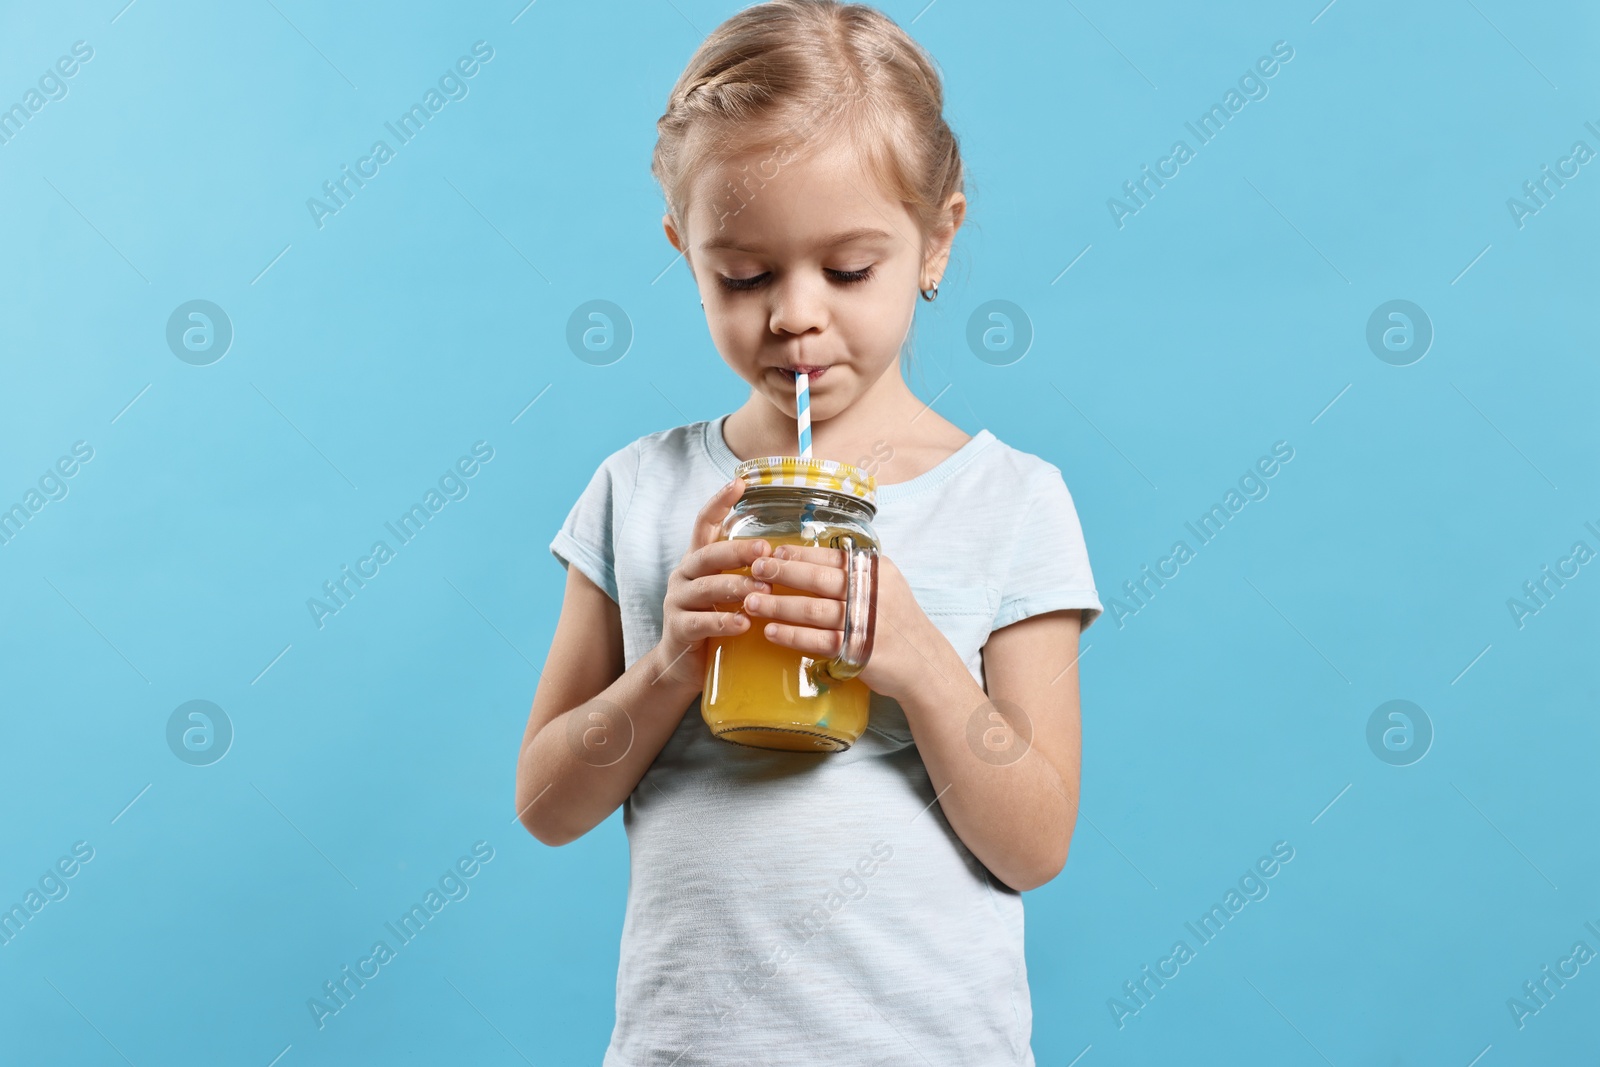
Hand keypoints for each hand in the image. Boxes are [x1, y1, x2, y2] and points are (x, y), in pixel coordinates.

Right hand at [650, 479, 773, 690]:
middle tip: (765, 551)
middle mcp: (684, 575)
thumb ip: (747, 573)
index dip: (719, 502)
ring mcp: (677, 601)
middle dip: (738, 551)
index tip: (739, 482)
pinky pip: (700, 622)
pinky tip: (744, 624)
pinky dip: (723, 622)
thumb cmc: (716, 622)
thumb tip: (787, 556)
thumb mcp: (729, 592)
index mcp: (698, 561)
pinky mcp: (678, 629)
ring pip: (706, 588)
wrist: (683, 665)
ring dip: (736, 588)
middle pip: (708, 554)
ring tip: (762, 594)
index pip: (704, 523)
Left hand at [740, 544, 937, 702]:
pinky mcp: (858, 651)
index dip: (798, 555)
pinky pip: (818, 641)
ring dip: (778, 606)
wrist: (923, 662)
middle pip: (818, 580)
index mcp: (875, 571)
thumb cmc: (894, 622)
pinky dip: (792, 636)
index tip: (771, 553)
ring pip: (813, 610)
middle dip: (782, 573)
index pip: (830, 557)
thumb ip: (853, 573)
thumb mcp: (883, 586)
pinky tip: (771, 632)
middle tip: (754, 571)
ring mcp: (865, 623)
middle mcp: (871, 593)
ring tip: (751, 602)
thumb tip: (806, 559)